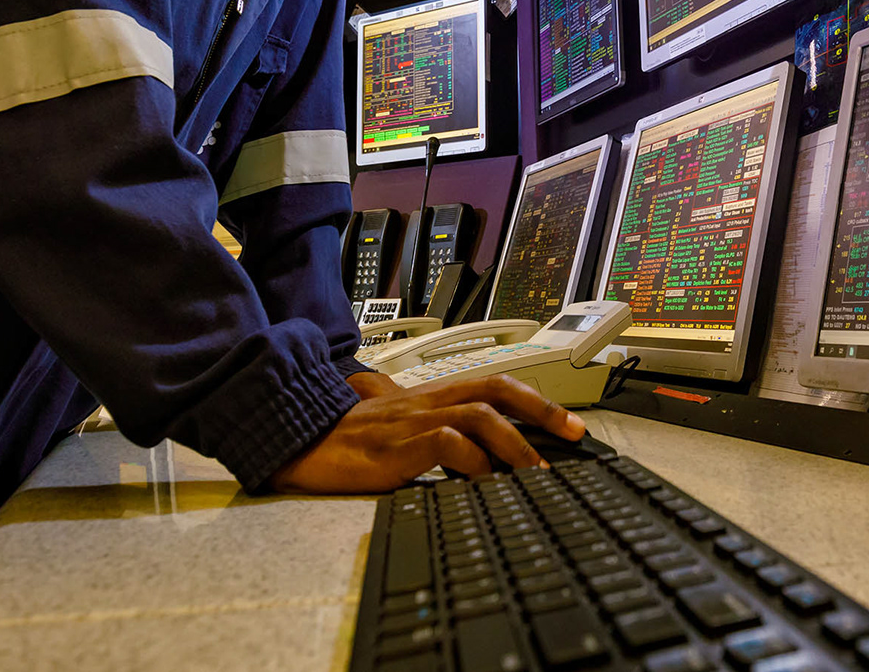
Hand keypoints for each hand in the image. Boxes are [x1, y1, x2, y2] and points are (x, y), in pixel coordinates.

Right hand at [268, 374, 587, 493]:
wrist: (296, 442)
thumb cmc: (347, 438)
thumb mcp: (398, 428)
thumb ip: (433, 430)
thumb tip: (471, 453)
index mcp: (432, 396)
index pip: (495, 385)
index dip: (538, 402)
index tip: (572, 426)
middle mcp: (428, 402)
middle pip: (496, 390)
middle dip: (542, 412)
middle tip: (572, 438)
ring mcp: (411, 422)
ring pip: (477, 414)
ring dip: (513, 443)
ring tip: (535, 471)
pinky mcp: (393, 449)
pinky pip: (443, 443)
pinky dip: (470, 461)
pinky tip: (484, 483)